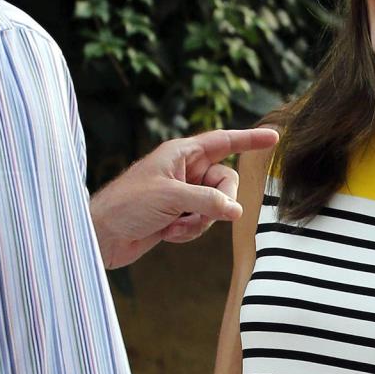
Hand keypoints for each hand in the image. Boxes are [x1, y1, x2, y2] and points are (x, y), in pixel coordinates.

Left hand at [90, 127, 278, 268]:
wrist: (100, 236)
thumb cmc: (126, 205)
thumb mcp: (170, 197)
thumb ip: (208, 200)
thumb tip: (237, 211)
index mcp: (181, 154)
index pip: (224, 142)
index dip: (249, 139)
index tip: (274, 137)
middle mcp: (185, 171)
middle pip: (225, 182)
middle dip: (218, 202)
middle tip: (204, 213)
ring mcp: (183, 194)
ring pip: (216, 207)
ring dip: (199, 222)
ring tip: (174, 226)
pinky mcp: (178, 216)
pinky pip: (202, 223)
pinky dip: (189, 231)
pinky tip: (167, 234)